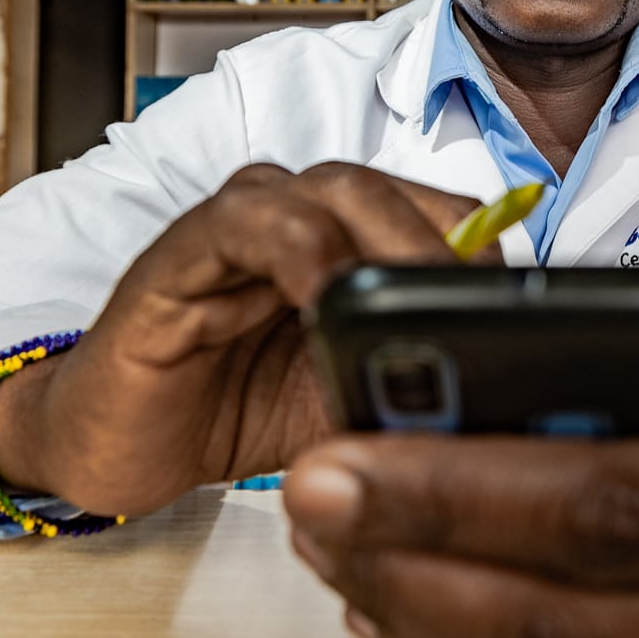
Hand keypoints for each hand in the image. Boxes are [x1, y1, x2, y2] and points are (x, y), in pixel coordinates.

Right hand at [0, 163, 484, 517]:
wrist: (123, 444)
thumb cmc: (243, 410)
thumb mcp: (353, 405)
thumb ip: (413, 390)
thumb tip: (501, 409)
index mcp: (355, 239)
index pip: (442, 214)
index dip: (481, 255)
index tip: (515, 313)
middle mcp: (305, 215)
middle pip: (397, 195)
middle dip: (444, 250)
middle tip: (475, 313)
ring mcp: (245, 224)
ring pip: (334, 193)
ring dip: (384, 244)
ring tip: (411, 308)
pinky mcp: (184, 251)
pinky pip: (249, 224)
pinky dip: (300, 252)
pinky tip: (327, 299)